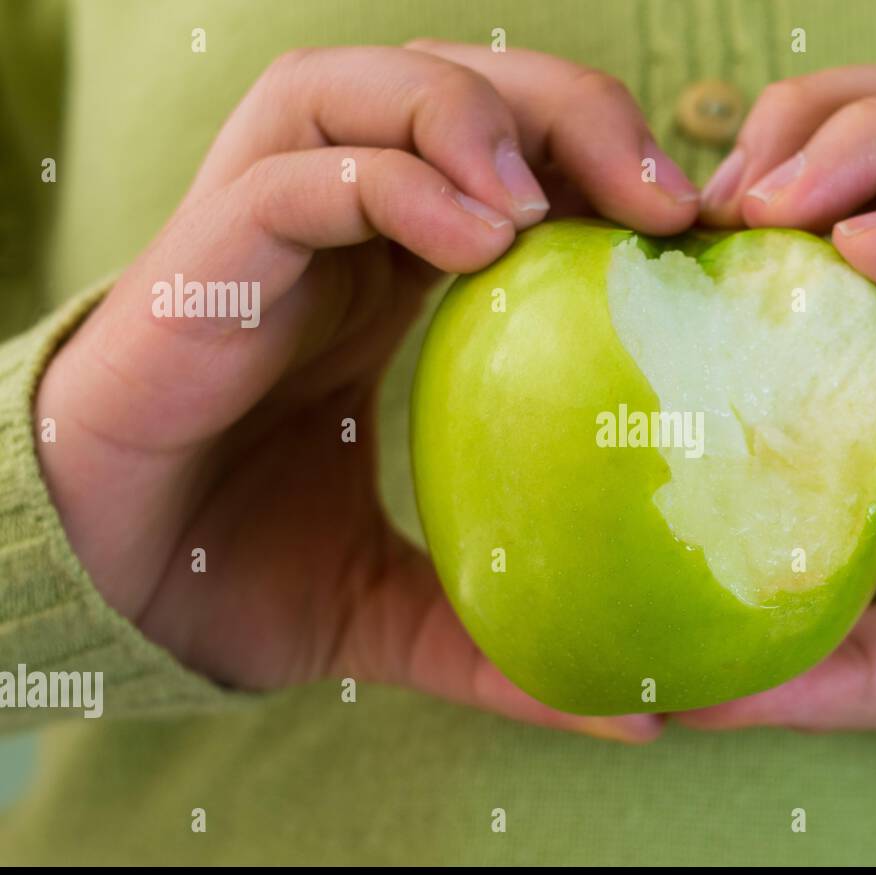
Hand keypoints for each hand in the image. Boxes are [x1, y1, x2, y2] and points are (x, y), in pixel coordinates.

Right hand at [35, 41, 698, 741]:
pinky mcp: (206, 254)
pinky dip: (393, 181)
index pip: (519, 161)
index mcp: (395, 275)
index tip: (695, 234)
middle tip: (668, 200)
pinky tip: (477, 237)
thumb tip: (644, 712)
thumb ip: (509, 637)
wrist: (111, 582)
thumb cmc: (249, 565)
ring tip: (554, 205)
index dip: (612, 167)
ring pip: (371, 91)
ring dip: (478, 119)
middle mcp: (339, 227)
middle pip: (466, 91)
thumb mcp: (407, 600)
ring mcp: (269, 227)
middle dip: (573, 112)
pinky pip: (300, 175)